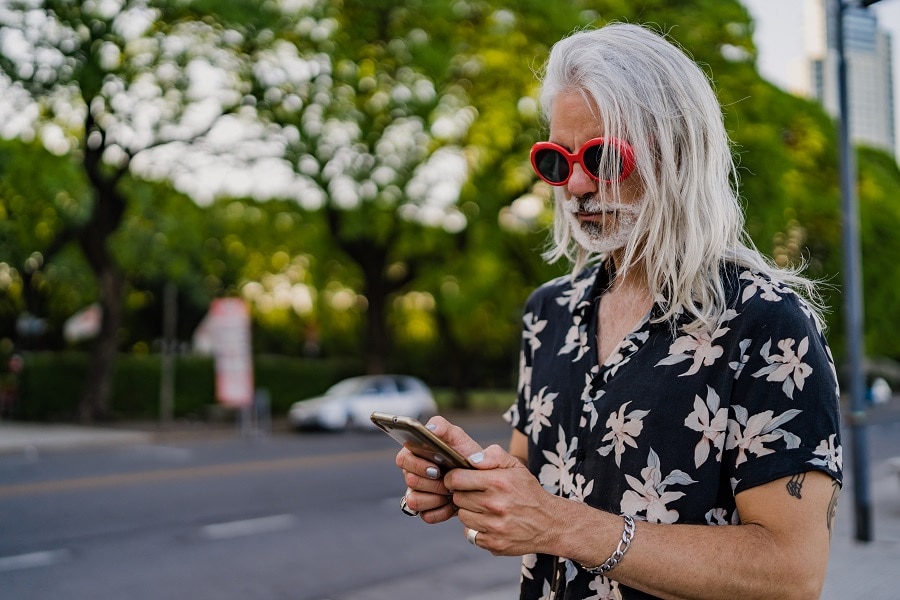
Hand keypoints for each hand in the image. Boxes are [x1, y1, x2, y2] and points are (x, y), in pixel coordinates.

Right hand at [395, 416, 482, 523]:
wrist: (481, 481)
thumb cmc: (467, 455)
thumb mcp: (459, 438)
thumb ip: (444, 428)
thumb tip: (431, 428)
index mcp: (415, 454)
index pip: (403, 458)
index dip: (417, 465)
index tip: (436, 469)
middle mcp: (412, 473)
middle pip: (410, 481)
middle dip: (432, 483)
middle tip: (449, 482)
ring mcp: (417, 492)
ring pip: (414, 500)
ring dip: (436, 497)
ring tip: (452, 493)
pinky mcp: (425, 510)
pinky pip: (426, 515)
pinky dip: (441, 511)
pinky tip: (452, 504)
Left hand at [445, 444, 560, 556]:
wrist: (550, 523)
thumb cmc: (528, 492)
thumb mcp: (516, 466)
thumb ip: (493, 455)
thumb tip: (471, 460)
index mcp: (498, 482)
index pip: (457, 479)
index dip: (453, 478)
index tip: (458, 480)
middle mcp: (495, 505)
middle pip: (458, 498)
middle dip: (464, 495)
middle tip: (477, 494)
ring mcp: (494, 527)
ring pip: (463, 517)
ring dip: (470, 512)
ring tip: (485, 509)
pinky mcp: (494, 544)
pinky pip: (470, 534)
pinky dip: (477, 529)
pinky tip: (490, 523)